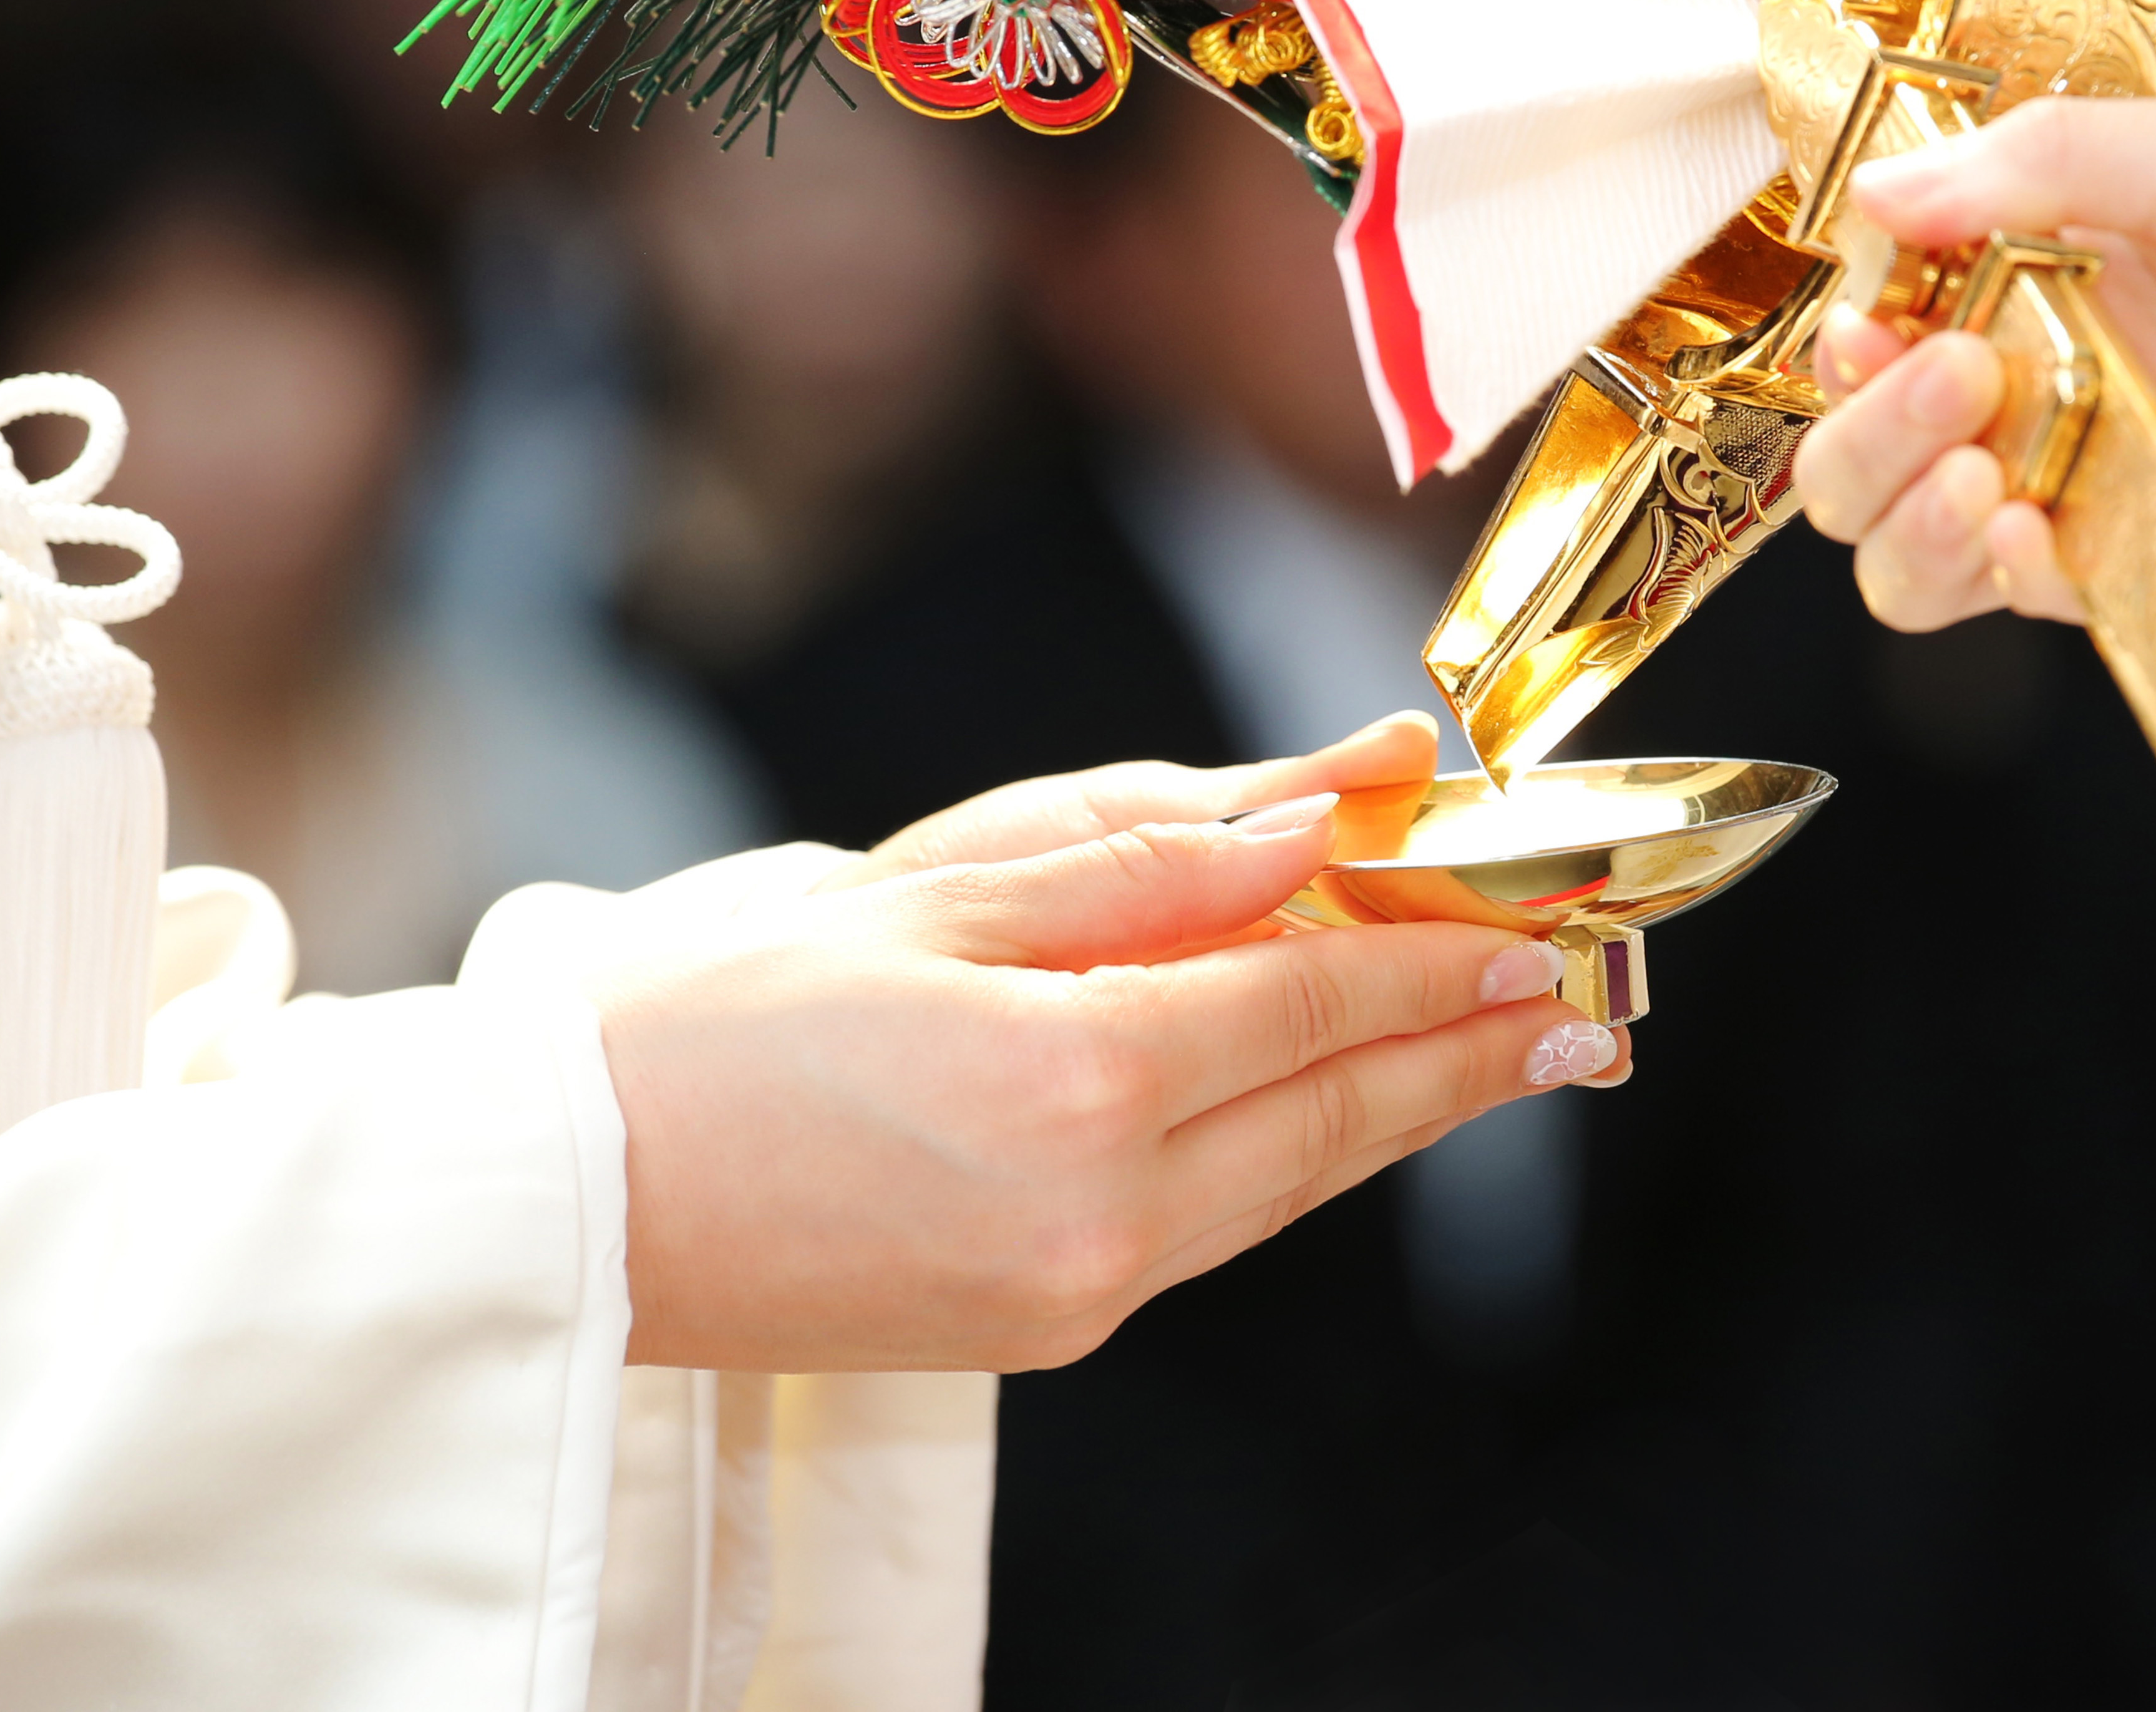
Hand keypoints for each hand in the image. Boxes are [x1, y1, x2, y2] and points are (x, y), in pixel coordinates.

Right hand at [598, 722, 1627, 1371]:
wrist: (574, 1201)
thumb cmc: (724, 1022)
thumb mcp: (942, 895)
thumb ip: (1152, 863)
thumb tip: (1324, 823)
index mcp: (1081, 1079)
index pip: (1319, 999)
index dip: (1442, 955)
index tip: (1539, 921)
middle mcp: (1104, 1209)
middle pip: (1339, 1111)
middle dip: (1467, 1051)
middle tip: (1581, 1002)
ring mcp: (1079, 1289)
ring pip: (1291, 1181)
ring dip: (1402, 1113)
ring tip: (1500, 1055)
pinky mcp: (1044, 1331)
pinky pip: (1216, 1227)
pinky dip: (1295, 1157)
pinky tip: (1338, 1111)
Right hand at [1791, 95, 2155, 651]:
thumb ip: (2064, 165)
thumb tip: (1888, 190)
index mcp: (2084, 246)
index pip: (1905, 276)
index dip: (1862, 290)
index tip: (1876, 289)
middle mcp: (2072, 366)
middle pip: (1869, 415)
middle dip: (1856, 408)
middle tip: (1931, 379)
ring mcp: (2102, 481)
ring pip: (1899, 526)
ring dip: (1885, 497)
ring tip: (1971, 464)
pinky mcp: (2148, 583)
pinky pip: (1997, 599)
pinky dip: (1965, 570)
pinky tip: (2015, 528)